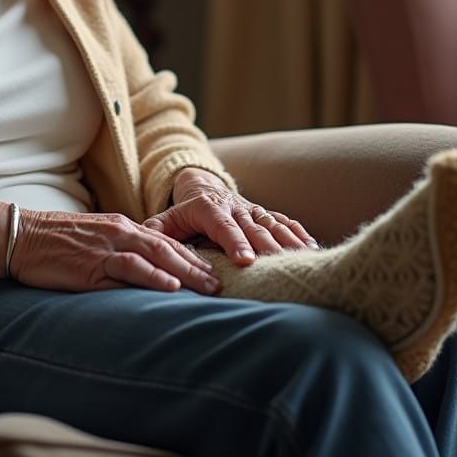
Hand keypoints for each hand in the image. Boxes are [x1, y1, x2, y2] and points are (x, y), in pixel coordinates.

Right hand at [9, 209, 221, 294]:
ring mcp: (107, 247)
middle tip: (222, 283)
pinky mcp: (92, 264)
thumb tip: (140, 275)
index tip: (212, 271)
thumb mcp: (92, 243)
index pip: (164, 241)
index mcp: (120, 227)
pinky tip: (170, 286)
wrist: (21, 237)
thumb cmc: (53, 244)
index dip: (190, 256)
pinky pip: (128, 268)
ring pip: (155, 256)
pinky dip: (152, 276)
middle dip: (197, 266)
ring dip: (185, 272)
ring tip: (209, 287)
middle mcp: (119, 233)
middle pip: (168, 247)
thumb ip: (116, 254)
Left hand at [143, 168, 318, 265]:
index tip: (245, 261)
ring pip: (272, 224)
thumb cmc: (181, 214)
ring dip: (288, 242)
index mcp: (207, 208)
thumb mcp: (164, 221)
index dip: (234, 242)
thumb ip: (155, 233)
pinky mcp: (265, 214)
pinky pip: (285, 221)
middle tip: (279, 267)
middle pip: (252, 227)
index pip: (222, 226)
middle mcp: (233, 206)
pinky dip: (299, 233)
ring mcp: (252, 209)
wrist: (202, 189)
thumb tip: (143, 248)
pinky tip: (312, 249)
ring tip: (303, 261)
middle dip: (266, 247)